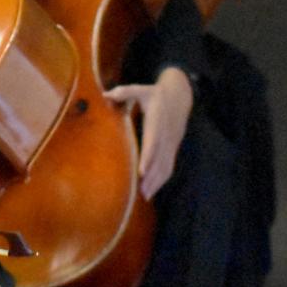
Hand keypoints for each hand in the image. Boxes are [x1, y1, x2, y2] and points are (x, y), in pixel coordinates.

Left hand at [105, 66, 191, 199]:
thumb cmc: (155, 94)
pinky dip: (161, 180)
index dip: (148, 156)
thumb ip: (124, 92)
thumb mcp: (141, 89)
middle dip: (151, 176)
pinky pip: (169, 166)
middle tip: (140, 192)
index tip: (141, 171)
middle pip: (160, 158)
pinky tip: (151, 192)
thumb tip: (106, 94)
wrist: (180, 97)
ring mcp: (171, 143)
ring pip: (166, 165)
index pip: (153, 141)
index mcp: (157, 121)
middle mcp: (166, 135)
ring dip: (156, 182)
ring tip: (144, 196)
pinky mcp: (172, 149)